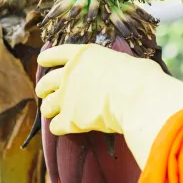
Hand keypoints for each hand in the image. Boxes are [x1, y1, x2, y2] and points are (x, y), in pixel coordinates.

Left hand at [36, 44, 182, 167]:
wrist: (137, 98)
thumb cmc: (140, 77)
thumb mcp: (125, 62)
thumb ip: (114, 66)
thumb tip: (126, 70)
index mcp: (83, 55)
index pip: (57, 53)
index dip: (47, 58)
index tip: (41, 61)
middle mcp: (70, 73)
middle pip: (46, 81)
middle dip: (43, 88)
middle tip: (44, 92)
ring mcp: (66, 96)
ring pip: (47, 105)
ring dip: (49, 109)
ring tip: (51, 112)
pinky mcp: (69, 119)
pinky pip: (55, 125)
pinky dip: (59, 127)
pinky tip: (62, 128)